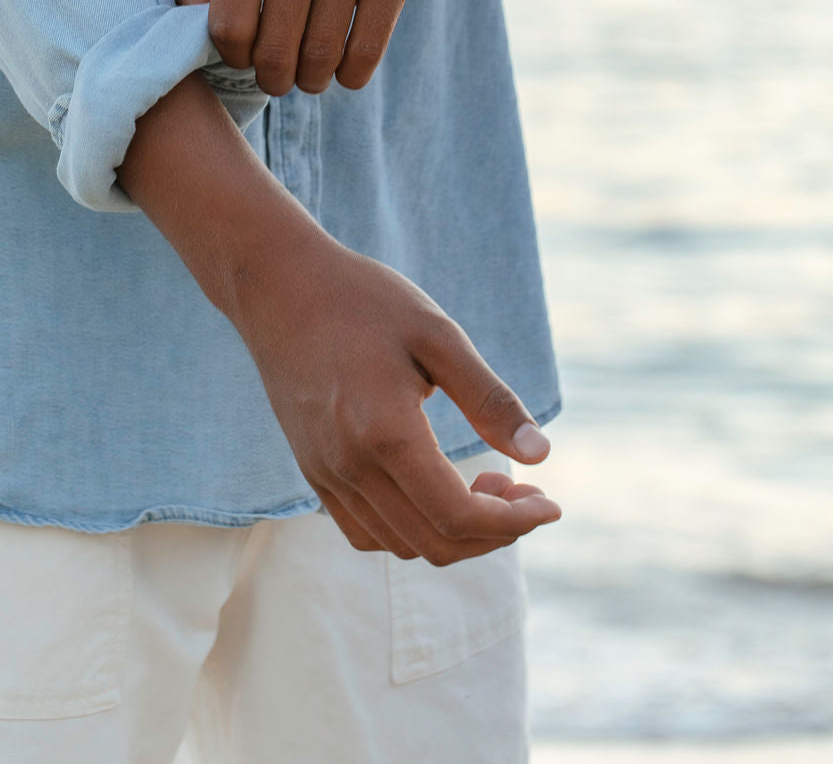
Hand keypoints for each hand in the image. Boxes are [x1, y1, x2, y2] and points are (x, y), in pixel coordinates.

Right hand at [117, 73, 559, 564]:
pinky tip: (435, 489)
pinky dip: (412, 531)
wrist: (279, 286)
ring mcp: (324, 475)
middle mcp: (349, 467)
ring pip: (401, 546)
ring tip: (486, 484)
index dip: (514, 524)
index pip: (458, 516)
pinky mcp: (312, 472)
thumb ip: (489, 398)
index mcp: (385, 433)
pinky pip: (365, 532)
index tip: (552, 503)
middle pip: (435, 543)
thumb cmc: (364, 300)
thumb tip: (541, 455)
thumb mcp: (437, 334)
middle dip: (494, 532)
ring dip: (455, 534)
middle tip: (523, 489)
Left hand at [171, 0, 501, 95]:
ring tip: (310, 74)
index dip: (232, 57)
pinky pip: (367, 49)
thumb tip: (184, 29)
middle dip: (273, 77)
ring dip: (312, 81)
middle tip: (278, 75)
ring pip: (320, 56)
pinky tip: (346, 67)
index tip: (243, 56)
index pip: (226, 24)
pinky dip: (352, 74)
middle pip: (274, 48)